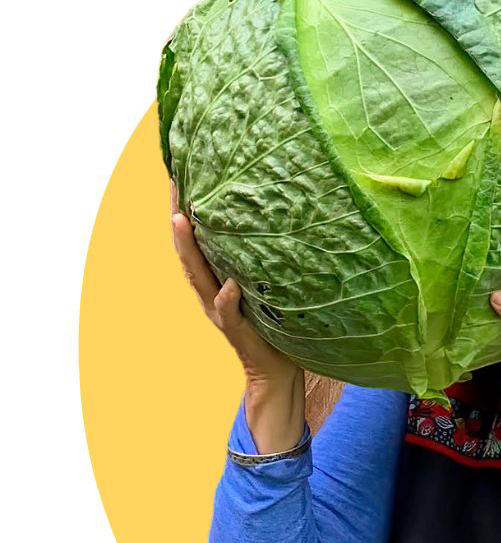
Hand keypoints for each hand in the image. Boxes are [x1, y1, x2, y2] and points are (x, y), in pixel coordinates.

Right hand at [170, 181, 304, 451]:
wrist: (279, 370)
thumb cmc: (279, 323)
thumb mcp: (270, 285)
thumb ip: (267, 260)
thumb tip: (285, 220)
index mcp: (218, 278)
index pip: (199, 239)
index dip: (188, 208)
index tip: (181, 173)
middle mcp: (212, 291)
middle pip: (188, 250)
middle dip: (179, 218)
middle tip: (173, 184)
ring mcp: (220, 310)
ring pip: (198, 276)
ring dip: (189, 249)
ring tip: (183, 220)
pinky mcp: (237, 330)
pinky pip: (228, 311)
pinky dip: (227, 298)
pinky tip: (229, 284)